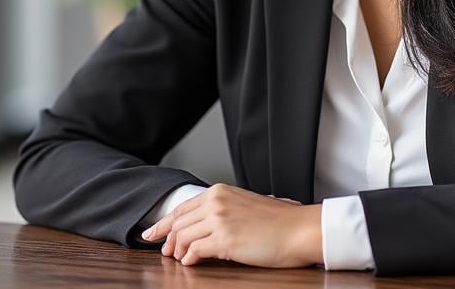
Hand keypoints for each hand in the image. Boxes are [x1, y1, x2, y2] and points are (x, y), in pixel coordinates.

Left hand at [141, 183, 321, 267]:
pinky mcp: (224, 240)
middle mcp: (216, 202)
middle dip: (166, 238)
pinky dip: (189, 259)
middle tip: (162, 250)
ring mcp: (219, 220)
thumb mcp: (246, 206)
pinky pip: (194, 252)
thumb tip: (207, 226)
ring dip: (177, 251)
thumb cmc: (279, 221)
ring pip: (182, 237)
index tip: (154, 232)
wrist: (299, 229)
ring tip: (178, 259)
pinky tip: (190, 263)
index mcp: (221, 192)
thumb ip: (224, 211)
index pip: (183, 207)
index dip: (166, 222)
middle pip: (178, 222)